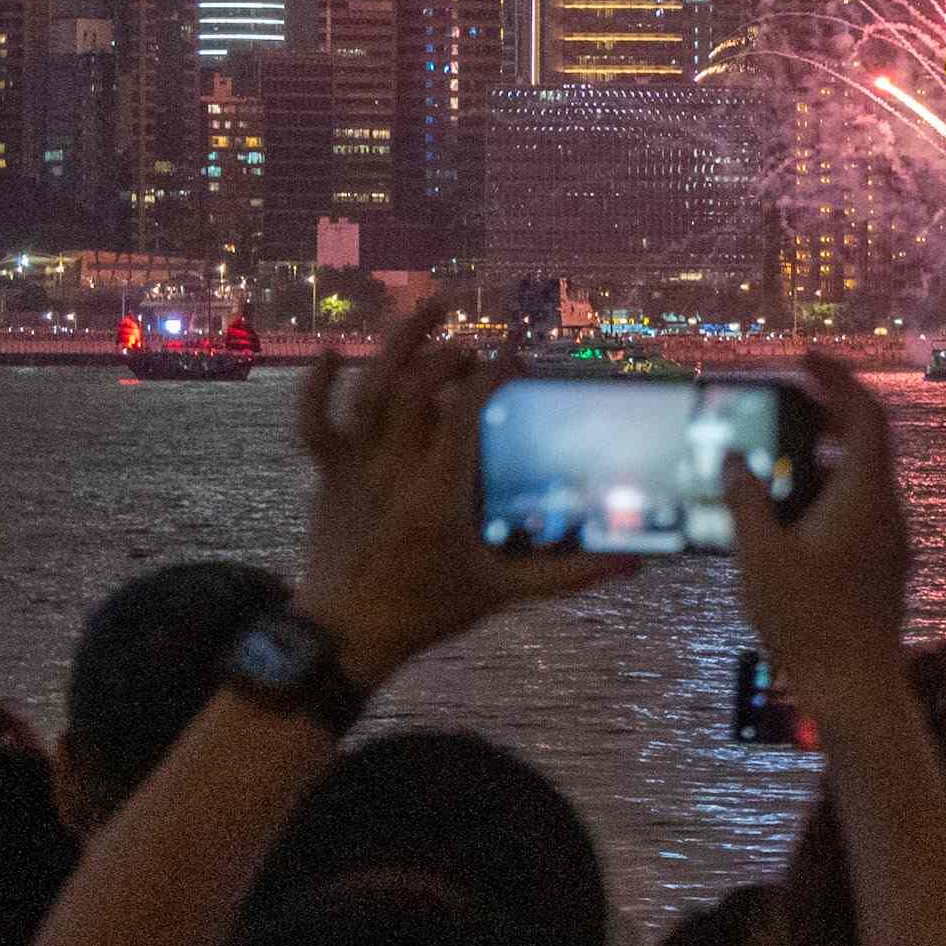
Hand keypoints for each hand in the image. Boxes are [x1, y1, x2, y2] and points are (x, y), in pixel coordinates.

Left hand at [295, 297, 628, 682]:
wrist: (345, 635)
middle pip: (417, 387)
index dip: (493, 374)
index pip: (465, 412)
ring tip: (433, 309)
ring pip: (369, 388)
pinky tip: (333, 351)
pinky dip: (316, 383)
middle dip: (452, 355)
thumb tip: (632, 565)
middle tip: (482, 355)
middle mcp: (393, 469)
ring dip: (400, 343)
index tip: (517, 358)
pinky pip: (313, 421)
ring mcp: (355, 467)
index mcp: (438, 493)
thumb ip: (568, 574)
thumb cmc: (425, 611)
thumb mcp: (503, 592)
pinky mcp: (328, 473)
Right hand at [724, 354, 911, 687]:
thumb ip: (745, 500)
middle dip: (826, 412)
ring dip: (822, 456)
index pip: (865, 414)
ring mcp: (889, 538)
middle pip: (866, 441)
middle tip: (783, 400)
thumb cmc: (808, 620)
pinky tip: (786, 511)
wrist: (854, 686)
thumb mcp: (760, 555)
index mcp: (865, 495)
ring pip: (861, 477)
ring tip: (773, 455)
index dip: (838, 378)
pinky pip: (858, 509)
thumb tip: (732, 459)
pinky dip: (826, 491)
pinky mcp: (881, 564)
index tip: (803, 359)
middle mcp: (886, 509)